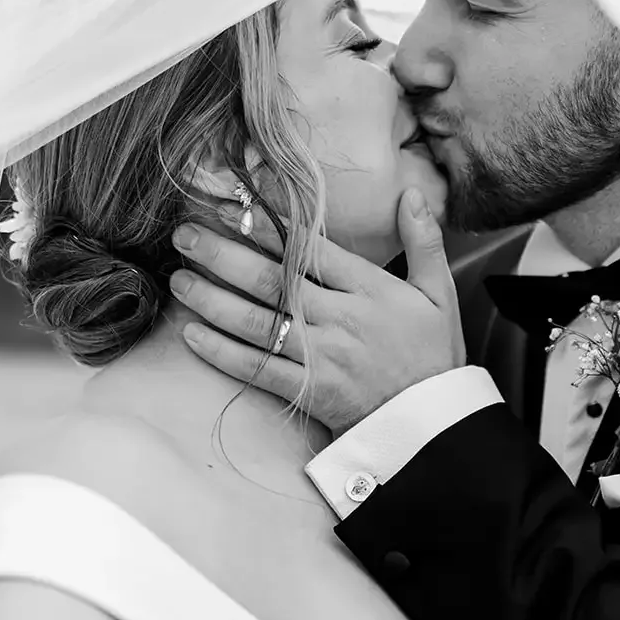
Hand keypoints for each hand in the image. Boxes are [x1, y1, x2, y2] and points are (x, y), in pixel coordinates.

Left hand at [172, 189, 465, 431]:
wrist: (435, 425)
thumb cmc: (434, 355)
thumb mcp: (440, 294)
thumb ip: (424, 241)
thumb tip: (411, 193)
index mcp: (370, 289)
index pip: (311, 248)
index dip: (269, 223)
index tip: (234, 204)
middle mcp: (341, 319)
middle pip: (273, 281)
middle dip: (223, 255)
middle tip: (185, 234)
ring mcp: (321, 358)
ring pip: (257, 323)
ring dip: (212, 300)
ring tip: (179, 279)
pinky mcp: (307, 392)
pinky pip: (257, 370)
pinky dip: (222, 353)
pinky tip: (192, 335)